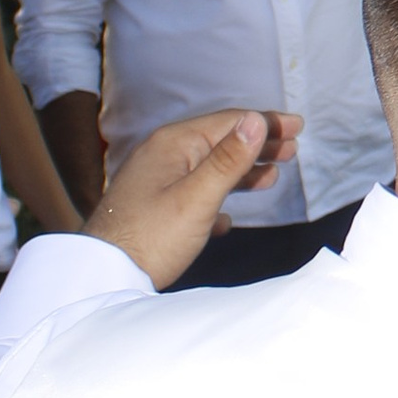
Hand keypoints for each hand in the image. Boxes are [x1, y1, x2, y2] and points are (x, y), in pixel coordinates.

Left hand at [88, 109, 299, 286]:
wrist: (100, 276)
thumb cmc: (150, 237)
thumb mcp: (197, 198)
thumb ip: (229, 159)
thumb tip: (256, 120)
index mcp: (173, 144)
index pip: (228, 123)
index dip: (265, 123)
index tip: (297, 127)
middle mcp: (162, 156)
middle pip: (218, 142)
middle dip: (257, 145)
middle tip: (292, 148)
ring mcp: (154, 182)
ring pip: (206, 168)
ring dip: (240, 171)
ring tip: (271, 177)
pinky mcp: (150, 209)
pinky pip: (191, 194)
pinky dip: (216, 198)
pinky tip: (228, 219)